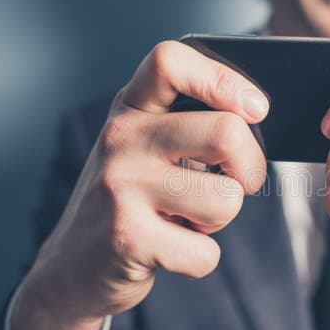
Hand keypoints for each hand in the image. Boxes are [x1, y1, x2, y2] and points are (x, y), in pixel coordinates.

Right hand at [13, 41, 268, 329]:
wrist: (73, 268)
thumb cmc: (133, 201)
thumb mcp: (148, 148)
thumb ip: (192, 125)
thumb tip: (257, 116)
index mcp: (131, 109)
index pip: (170, 61)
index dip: (222, 78)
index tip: (255, 108)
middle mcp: (120, 138)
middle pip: (226, 133)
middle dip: (251, 169)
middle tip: (239, 185)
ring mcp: (120, 186)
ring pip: (226, 199)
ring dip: (220, 220)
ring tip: (186, 219)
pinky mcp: (126, 237)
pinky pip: (206, 253)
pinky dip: (201, 259)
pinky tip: (169, 250)